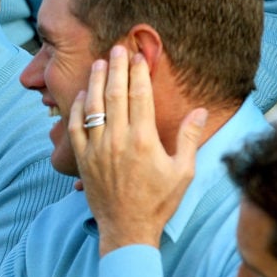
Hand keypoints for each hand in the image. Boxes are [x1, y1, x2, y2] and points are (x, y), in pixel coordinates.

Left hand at [68, 45, 207, 255]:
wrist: (127, 228)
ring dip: (95, 82)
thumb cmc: (159, 202)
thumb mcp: (183, 171)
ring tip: (98, 63)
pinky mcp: (82, 159)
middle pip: (115, 94)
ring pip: (93, 106)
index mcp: (144, 140)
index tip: (139, 56)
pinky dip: (77, 109)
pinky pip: (75, 127)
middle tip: (116, 47)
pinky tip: (81, 95)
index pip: (140, 96)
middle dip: (116, 68)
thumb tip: (201, 110)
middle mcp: (117, 140)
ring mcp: (97, 149)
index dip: (139, 73)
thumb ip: (189, 137)